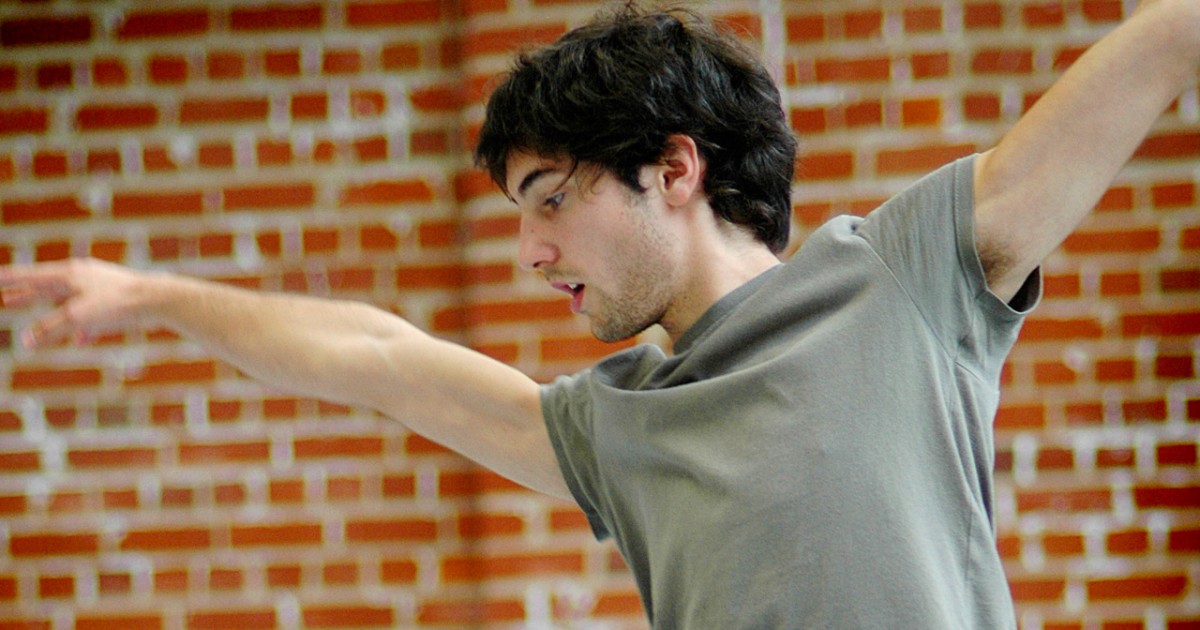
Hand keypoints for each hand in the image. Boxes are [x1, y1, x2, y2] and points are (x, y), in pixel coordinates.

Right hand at [0, 258, 149, 347]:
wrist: (158, 300)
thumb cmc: (117, 303)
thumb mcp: (77, 317)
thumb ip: (50, 328)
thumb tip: (27, 341)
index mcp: (70, 274)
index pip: (32, 276)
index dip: (12, 280)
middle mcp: (84, 277)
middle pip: (49, 287)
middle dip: (28, 295)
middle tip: (7, 299)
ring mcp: (100, 288)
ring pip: (69, 302)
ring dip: (52, 313)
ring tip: (38, 322)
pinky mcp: (115, 302)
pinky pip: (92, 315)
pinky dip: (82, 327)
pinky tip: (80, 340)